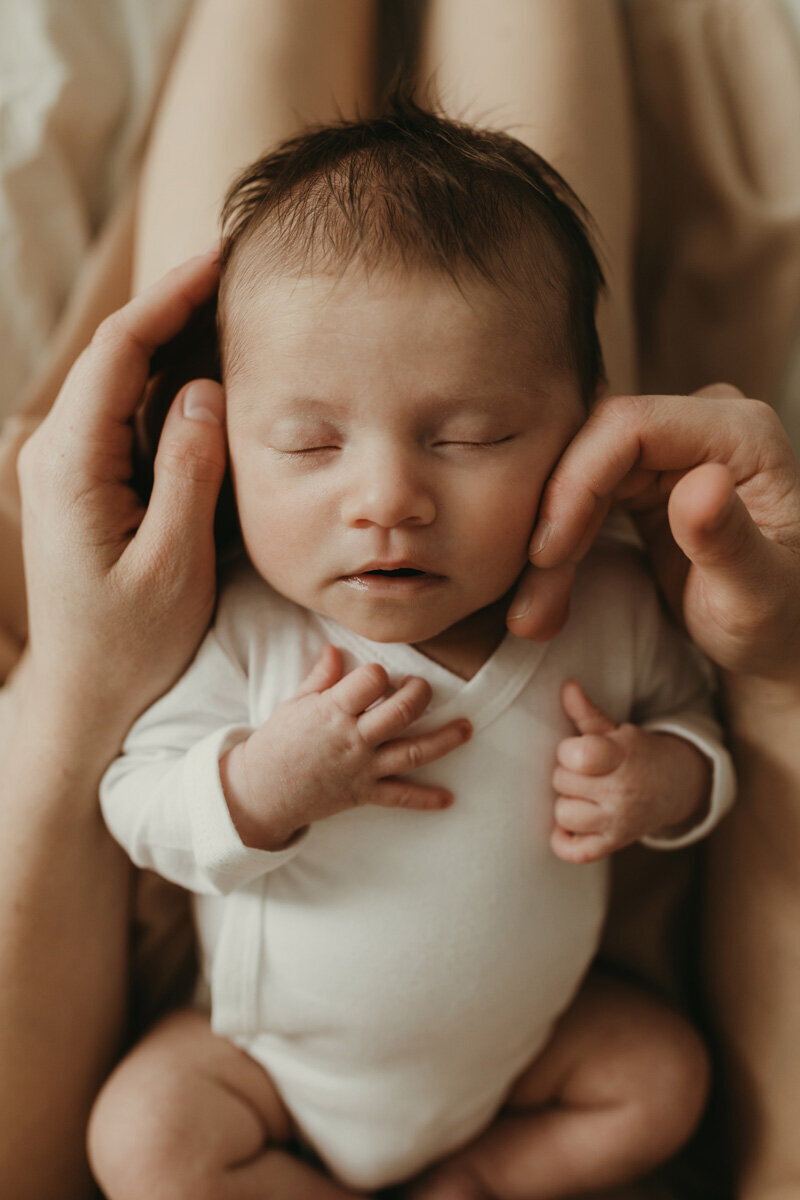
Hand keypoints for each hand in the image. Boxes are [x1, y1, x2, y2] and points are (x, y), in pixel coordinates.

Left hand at [17, 249, 226, 747]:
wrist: (85, 694)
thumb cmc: (130, 643)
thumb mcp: (175, 564)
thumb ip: (189, 472)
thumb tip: (206, 390)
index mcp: (72, 466)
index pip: (118, 354)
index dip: (168, 298)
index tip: (218, 260)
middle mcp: (57, 455)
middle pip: (116, 355)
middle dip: (173, 307)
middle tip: (235, 273)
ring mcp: (66, 468)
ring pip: (120, 383)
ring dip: (172, 344)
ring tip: (230, 309)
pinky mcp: (84, 484)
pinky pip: (125, 418)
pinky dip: (166, 389)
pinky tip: (207, 376)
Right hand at [221, 645, 471, 849]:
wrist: (259, 791)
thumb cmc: (277, 743)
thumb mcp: (295, 703)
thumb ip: (321, 677)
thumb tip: (336, 648)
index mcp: (331, 711)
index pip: (370, 680)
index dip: (379, 673)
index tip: (377, 675)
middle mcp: (352, 739)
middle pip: (399, 713)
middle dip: (419, 696)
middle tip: (424, 688)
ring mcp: (361, 768)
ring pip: (411, 752)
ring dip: (443, 740)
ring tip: (466, 728)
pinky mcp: (363, 794)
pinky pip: (399, 796)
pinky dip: (425, 799)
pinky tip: (449, 799)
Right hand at [507, 386, 799, 687]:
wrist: (781, 641)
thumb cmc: (781, 622)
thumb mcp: (758, 597)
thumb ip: (728, 541)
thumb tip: (699, 482)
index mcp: (740, 433)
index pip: (630, 426)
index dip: (574, 482)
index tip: (546, 554)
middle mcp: (704, 425)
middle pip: (594, 448)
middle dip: (553, 525)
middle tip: (529, 606)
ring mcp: (673, 449)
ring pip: (579, 475)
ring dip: (549, 546)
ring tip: (532, 616)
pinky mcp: (647, 477)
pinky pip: (584, 496)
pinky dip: (560, 547)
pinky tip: (546, 594)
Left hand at [551, 681, 710, 862]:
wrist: (675, 786)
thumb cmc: (636, 753)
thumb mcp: (616, 730)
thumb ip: (587, 712)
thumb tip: (567, 687)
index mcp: (623, 758)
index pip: (578, 756)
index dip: (568, 751)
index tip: (577, 750)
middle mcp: (621, 793)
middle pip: (562, 782)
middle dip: (566, 772)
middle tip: (584, 771)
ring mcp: (617, 823)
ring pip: (564, 814)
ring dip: (566, 801)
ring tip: (582, 792)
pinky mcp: (612, 844)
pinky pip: (575, 852)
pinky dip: (565, 842)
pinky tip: (570, 825)